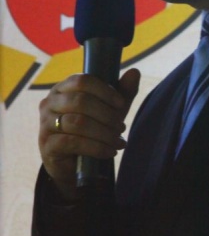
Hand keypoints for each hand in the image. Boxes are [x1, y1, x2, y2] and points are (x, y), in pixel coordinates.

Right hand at [38, 68, 139, 199]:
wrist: (73, 163)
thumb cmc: (91, 130)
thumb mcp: (110, 110)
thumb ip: (122, 92)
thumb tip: (135, 72)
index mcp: (63, 88)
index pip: (82, 81)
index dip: (105, 91)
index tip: (121, 104)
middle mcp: (50, 102)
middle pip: (80, 101)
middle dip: (106, 115)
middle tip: (121, 127)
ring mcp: (45, 123)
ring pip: (77, 122)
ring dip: (104, 133)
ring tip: (118, 141)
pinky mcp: (47, 145)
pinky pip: (73, 142)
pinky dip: (96, 147)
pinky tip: (109, 151)